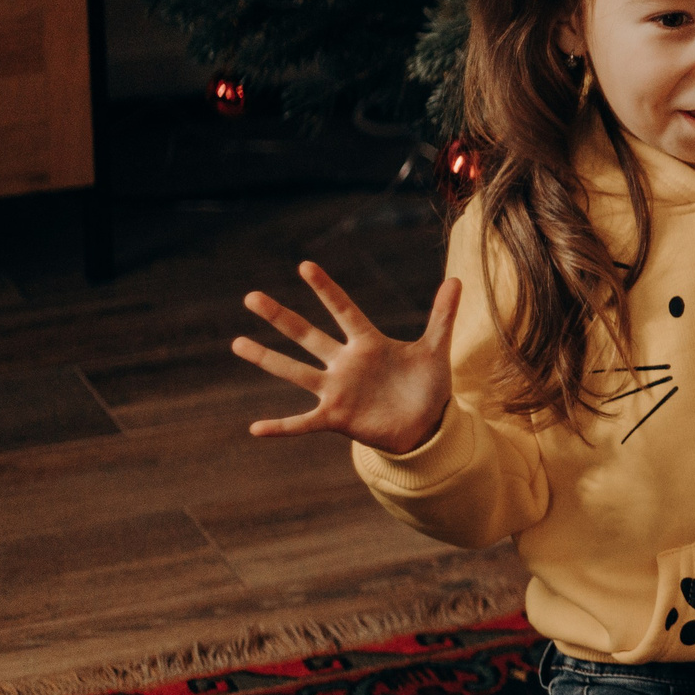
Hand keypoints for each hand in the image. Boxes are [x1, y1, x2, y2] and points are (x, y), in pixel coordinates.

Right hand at [232, 260, 459, 453]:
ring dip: (267, 359)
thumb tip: (458, 279)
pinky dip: (281, 427)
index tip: (304, 265)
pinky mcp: (336, 418)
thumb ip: (442, 316)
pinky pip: (302, 423)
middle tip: (250, 297)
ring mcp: (337, 390)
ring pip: (296, 372)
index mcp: (368, 343)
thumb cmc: (426, 385)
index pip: (344, 310)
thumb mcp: (434, 350)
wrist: (425, 425)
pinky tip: (255, 429)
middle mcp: (345, 363)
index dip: (326, 289)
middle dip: (280, 317)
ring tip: (236, 343)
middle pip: (307, 335)